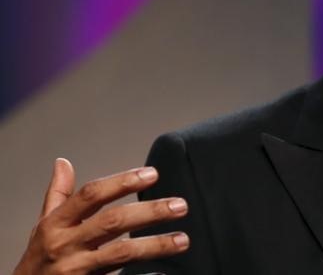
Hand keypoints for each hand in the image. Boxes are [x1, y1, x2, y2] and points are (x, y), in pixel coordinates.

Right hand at [14, 158, 189, 274]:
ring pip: (120, 254)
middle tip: (181, 206)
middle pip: (112, 222)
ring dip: (155, 245)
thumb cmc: (37, 260)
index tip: (153, 174)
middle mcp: (64, 246)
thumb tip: (63, 162)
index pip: (91, 195)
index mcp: (55, 224)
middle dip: (149, 212)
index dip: (122, 182)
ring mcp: (75, 271)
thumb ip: (58, 195)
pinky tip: (162, 273)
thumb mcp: (42, 226)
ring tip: (183, 239)